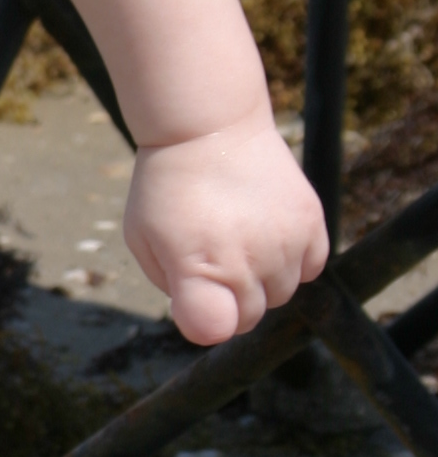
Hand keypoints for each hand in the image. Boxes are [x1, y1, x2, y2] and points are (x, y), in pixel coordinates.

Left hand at [123, 112, 329, 344]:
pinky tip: (267, 235)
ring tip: (237, 241)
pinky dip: (293, 261)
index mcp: (197, 268)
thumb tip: (206, 316)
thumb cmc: (166, 186)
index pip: (216, 329)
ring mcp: (285, 242)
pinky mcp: (311, 222)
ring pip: (282, 294)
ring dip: (262, 280)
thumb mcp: (143, 238)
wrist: (208, 127)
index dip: (202, 322)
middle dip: (228, 301)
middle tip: (211, 261)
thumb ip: (173, 286)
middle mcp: (246, 260)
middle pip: (249, 318)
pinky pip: (312, 268)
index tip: (191, 298)